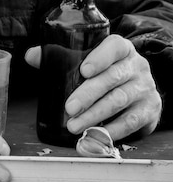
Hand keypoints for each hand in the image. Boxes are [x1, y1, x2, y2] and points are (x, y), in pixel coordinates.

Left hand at [25, 34, 161, 139]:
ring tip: (74, 125)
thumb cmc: (107, 71)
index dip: (100, 57)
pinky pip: (131, 121)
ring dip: (95, 115)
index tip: (84, 70)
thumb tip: (31, 56)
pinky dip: (112, 130)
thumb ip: (60, 56)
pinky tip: (95, 134)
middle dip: (88, 94)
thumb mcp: (90, 59)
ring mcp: (145, 87)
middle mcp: (136, 65)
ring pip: (119, 101)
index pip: (114, 47)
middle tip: (69, 108)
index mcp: (121, 48)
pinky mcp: (150, 109)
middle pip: (112, 78)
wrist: (140, 88)